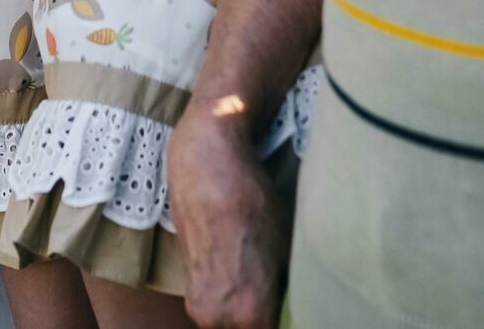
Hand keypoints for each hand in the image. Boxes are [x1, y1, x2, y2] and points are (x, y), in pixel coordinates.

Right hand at [170, 108, 290, 328]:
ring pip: (231, 327)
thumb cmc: (253, 205)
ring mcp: (198, 307)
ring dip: (247, 317)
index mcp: (250, 315)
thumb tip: (295, 304)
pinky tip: (244, 278)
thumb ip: (290, 291)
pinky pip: (217, 311)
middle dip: (266, 320)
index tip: (293, 312)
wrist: (206, 170)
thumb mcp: (289, 252)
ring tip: (265, 288)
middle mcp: (218, 320)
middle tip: (281, 301)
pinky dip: (231, 304)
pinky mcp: (188, 291)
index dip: (287, 322)